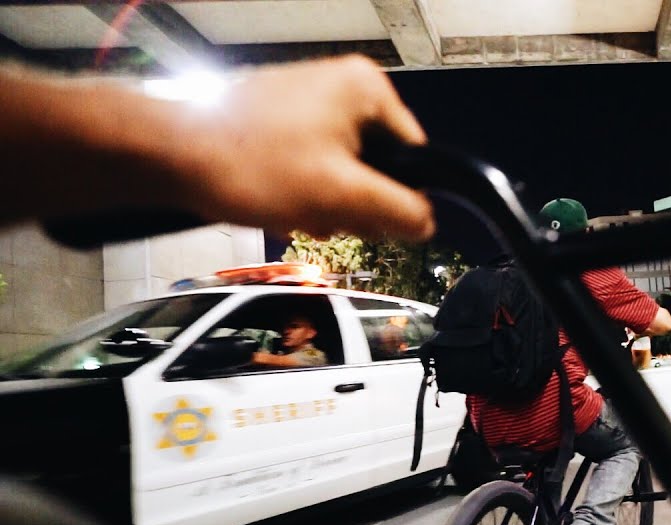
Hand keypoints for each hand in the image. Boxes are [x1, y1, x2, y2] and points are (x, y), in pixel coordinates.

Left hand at [0, 55, 434, 240]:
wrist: (171, 157)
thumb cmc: (249, 165)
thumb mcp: (342, 197)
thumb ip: (400, 211)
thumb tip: (429, 222)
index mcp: (367, 90)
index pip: (415, 157)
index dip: (397, 198)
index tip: (370, 219)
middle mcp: (341, 86)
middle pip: (380, 166)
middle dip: (354, 202)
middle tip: (325, 216)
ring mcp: (309, 100)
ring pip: (345, 170)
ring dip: (327, 202)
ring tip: (295, 211)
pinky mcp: (281, 119)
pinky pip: (314, 164)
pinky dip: (302, 190)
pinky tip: (279, 203)